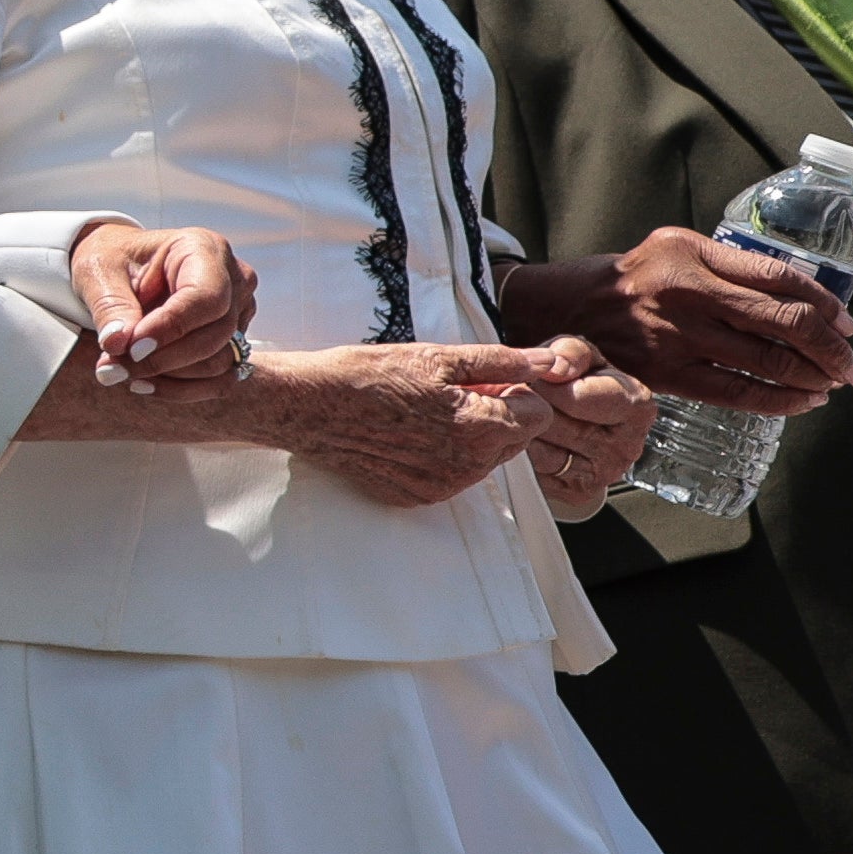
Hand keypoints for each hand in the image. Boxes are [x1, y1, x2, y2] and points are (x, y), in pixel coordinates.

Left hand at [67, 217, 256, 388]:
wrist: (121, 268)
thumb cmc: (112, 260)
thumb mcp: (99, 272)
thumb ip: (110, 306)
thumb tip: (117, 344)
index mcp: (203, 249)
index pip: (205, 298)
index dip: (171, 329)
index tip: (131, 350)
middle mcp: (232, 278)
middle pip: (216, 333)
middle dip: (163, 358)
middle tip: (114, 368)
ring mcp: (239, 310)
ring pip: (220, 360)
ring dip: (169, 377)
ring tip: (121, 373)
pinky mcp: (234, 338)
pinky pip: (219, 377)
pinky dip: (182, 388)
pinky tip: (145, 384)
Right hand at [247, 340, 599, 509]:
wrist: (306, 407)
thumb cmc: (367, 375)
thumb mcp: (436, 357)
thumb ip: (500, 362)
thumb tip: (546, 361)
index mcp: (479, 428)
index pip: (538, 415)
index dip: (515, 391)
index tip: (481, 380)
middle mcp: (467, 467)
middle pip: (514, 440)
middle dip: (496, 414)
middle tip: (450, 392)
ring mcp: (441, 487)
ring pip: (483, 459)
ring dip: (469, 436)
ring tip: (425, 412)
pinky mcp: (416, 496)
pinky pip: (450, 476)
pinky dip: (440, 456)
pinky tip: (408, 434)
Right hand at [503, 231, 852, 415]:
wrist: (555, 309)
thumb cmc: (623, 278)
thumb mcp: (671, 248)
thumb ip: (726, 265)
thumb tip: (792, 294)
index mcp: (692, 253)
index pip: (779, 278)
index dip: (824, 304)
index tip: (845, 324)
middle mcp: (686, 291)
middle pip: (783, 322)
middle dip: (830, 349)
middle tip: (852, 365)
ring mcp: (675, 335)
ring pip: (766, 360)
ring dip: (811, 377)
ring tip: (830, 384)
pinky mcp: (663, 372)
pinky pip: (735, 391)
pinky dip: (776, 400)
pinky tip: (798, 402)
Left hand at [529, 358, 659, 509]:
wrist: (581, 421)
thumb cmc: (581, 382)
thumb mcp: (580, 355)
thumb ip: (569, 352)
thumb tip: (556, 370)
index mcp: (637, 406)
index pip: (574, 397)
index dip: (544, 384)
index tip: (535, 378)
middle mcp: (627, 446)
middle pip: (553, 424)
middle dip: (528, 404)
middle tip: (523, 395)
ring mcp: (606, 474)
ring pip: (540, 449)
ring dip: (520, 427)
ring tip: (523, 413)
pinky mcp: (579, 492)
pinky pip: (533, 471)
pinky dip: (521, 451)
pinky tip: (525, 436)